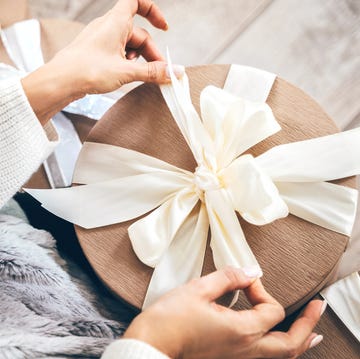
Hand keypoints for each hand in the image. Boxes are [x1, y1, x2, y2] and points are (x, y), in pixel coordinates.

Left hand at [22, 0, 182, 123]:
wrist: (61, 81)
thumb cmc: (88, 70)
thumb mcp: (126, 72)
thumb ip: (152, 72)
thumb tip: (176, 71)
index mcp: (116, 21)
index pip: (137, 2)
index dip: (153, 11)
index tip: (164, 28)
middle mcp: (109, 26)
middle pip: (139, 34)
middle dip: (151, 54)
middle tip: (159, 73)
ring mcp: (102, 39)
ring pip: (129, 45)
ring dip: (139, 60)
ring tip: (138, 76)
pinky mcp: (98, 51)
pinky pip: (119, 53)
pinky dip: (128, 63)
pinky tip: (125, 76)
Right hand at [124, 267, 324, 358]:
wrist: (153, 344)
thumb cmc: (171, 318)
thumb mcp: (199, 289)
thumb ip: (229, 277)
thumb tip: (250, 270)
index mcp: (241, 331)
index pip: (270, 309)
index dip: (260, 288)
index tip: (245, 279)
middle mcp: (245, 350)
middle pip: (290, 344)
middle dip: (308, 325)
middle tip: (319, 307)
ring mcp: (238, 357)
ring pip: (281, 357)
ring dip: (301, 342)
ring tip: (314, 333)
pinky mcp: (229, 358)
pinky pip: (266, 358)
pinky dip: (282, 351)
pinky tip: (283, 344)